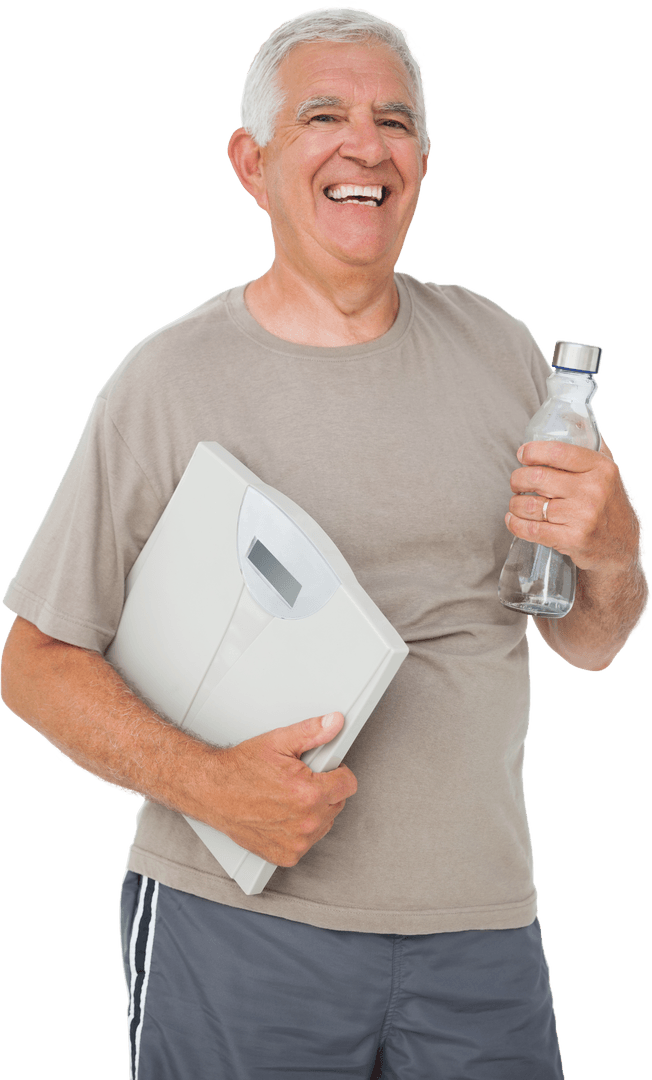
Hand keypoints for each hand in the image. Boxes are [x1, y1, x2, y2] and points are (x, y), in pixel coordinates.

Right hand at [210, 712, 356, 866]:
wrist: (211, 792)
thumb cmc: (240, 769)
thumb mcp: (278, 742)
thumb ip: (312, 732)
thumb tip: (335, 723)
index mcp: (309, 793)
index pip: (349, 784)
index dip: (338, 772)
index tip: (325, 770)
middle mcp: (306, 822)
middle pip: (337, 803)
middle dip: (324, 790)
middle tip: (298, 780)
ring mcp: (296, 843)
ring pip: (324, 823)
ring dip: (313, 811)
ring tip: (287, 797)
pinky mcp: (286, 856)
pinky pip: (307, 842)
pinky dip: (298, 830)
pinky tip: (281, 815)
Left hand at [505, 440, 639, 571]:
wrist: (621, 545)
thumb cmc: (607, 503)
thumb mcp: (606, 471)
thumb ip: (589, 445)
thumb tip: (571, 416)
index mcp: (600, 468)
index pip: (558, 452)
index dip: (532, 452)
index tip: (522, 455)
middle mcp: (593, 490)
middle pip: (538, 478)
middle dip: (518, 479)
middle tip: (516, 483)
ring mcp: (583, 516)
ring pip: (530, 505)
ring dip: (515, 504)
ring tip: (517, 503)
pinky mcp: (573, 539)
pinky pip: (532, 530)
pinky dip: (515, 524)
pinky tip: (513, 520)